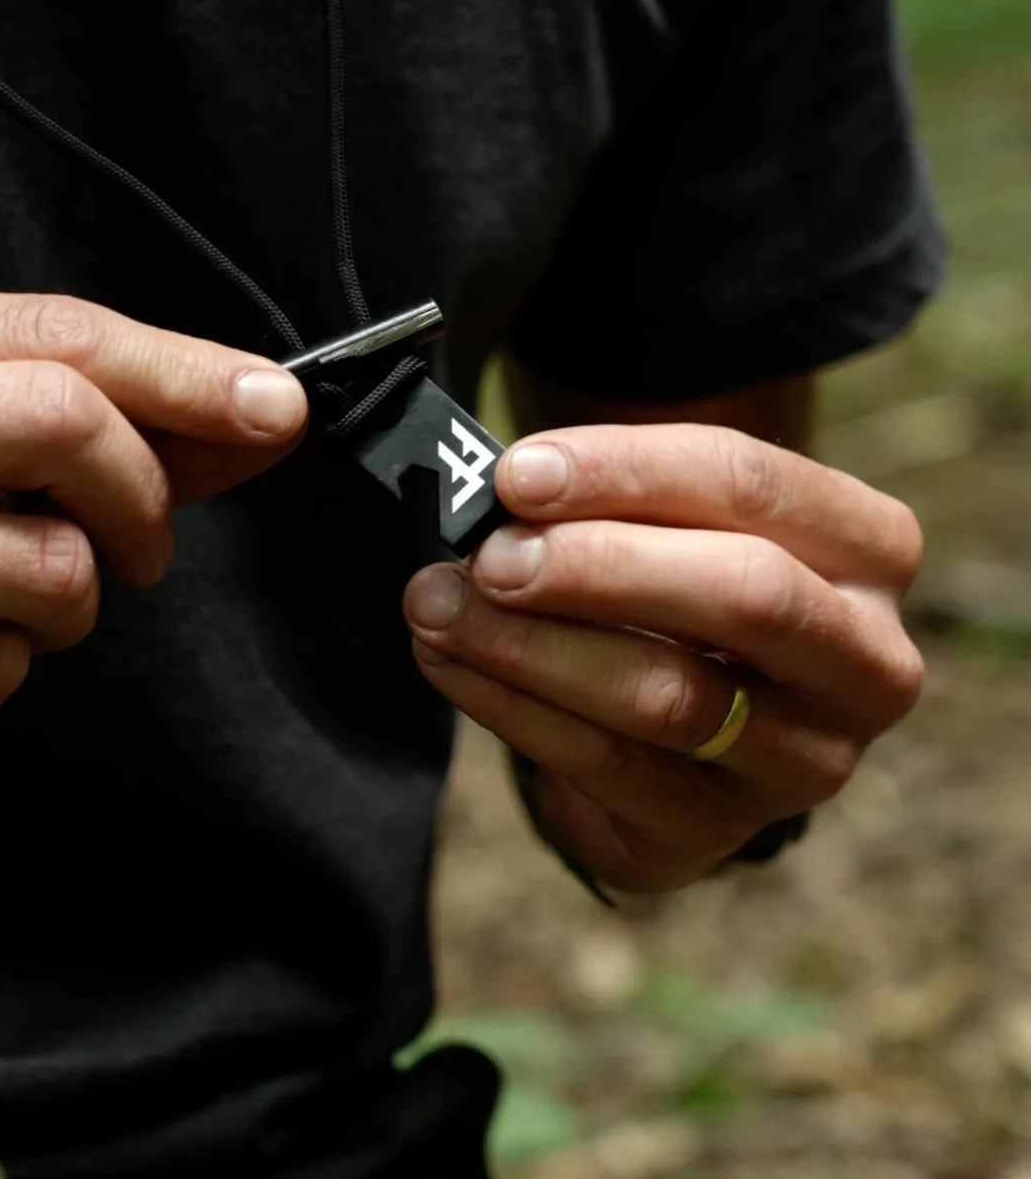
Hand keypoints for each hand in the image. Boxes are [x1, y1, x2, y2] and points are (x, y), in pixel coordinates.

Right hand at [0, 285, 306, 815]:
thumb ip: (89, 414)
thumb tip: (254, 415)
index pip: (52, 334)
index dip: (183, 372)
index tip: (274, 407)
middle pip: (60, 420)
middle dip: (141, 495)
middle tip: (141, 544)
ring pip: (48, 564)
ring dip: (66, 605)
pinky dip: (2, 670)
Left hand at [403, 423, 923, 892]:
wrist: (690, 728)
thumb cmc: (673, 592)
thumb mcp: (667, 526)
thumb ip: (607, 503)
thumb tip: (501, 493)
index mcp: (867, 549)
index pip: (749, 485)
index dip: (623, 473)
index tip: (517, 474)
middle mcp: (866, 661)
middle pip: (744, 595)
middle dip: (596, 569)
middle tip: (488, 557)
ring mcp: (806, 761)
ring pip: (668, 697)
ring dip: (528, 646)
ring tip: (436, 608)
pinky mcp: (720, 829)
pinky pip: (606, 767)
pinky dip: (511, 708)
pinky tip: (447, 663)